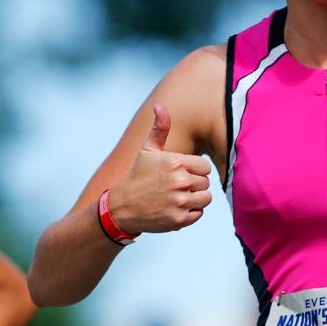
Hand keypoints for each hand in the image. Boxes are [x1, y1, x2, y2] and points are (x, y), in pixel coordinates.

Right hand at [107, 104, 212, 233]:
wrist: (121, 207)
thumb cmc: (138, 175)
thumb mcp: (147, 150)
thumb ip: (160, 128)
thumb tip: (159, 106)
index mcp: (175, 163)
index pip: (205, 167)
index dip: (194, 170)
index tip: (180, 173)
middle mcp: (179, 182)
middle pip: (205, 183)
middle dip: (193, 184)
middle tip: (175, 186)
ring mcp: (180, 202)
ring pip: (205, 198)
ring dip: (194, 198)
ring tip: (176, 196)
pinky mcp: (179, 220)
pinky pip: (199, 213)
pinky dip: (190, 212)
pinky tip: (174, 208)